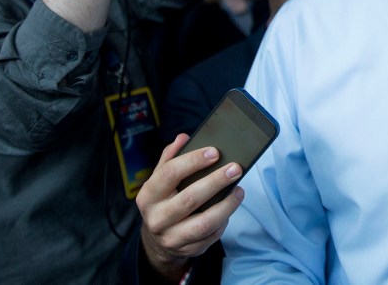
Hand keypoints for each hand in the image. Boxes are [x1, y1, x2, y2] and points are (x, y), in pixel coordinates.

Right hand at [136, 134, 244, 280]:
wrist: (157, 240)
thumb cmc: (164, 201)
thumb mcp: (160, 180)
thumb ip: (170, 158)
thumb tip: (183, 137)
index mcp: (148, 196)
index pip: (169, 174)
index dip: (193, 161)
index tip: (215, 152)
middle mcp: (157, 218)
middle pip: (189, 199)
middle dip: (216, 181)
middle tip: (235, 168)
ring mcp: (172, 237)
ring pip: (204, 222)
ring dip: (226, 205)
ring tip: (239, 190)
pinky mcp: (189, 250)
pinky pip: (211, 235)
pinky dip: (224, 220)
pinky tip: (231, 206)